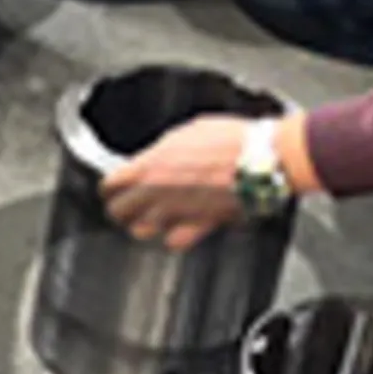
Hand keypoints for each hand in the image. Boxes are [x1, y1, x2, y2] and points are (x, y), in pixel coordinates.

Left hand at [97, 114, 256, 251]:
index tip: (112, 189)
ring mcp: (175, 212)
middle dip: (121, 209)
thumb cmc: (231, 140)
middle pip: (119, 211)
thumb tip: (157, 155)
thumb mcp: (187, 132)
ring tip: (149, 219)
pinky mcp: (197, 227)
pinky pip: (173, 242)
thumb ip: (164, 149)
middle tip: (127, 206)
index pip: (111, 184)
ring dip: (144, 225)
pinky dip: (173, 237)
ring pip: (141, 231)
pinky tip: (177, 230)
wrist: (262, 158)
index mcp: (150, 163)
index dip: (110, 187)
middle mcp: (156, 191)